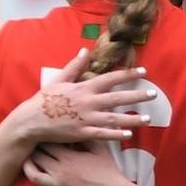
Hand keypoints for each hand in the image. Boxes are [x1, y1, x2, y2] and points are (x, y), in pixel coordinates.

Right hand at [9, 48, 155, 144]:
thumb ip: (75, 66)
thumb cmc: (45, 99)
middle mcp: (88, 103)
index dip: (128, 74)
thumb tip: (85, 51)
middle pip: (117, 98)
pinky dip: (116, 134)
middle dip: (137, 95)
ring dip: (132, 118)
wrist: (31, 121)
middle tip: (153, 94)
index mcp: (84, 88)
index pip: (111, 78)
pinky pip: (103, 134)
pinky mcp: (82, 133)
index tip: (144, 72)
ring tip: (148, 118)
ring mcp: (86, 119)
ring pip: (114, 118)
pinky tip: (129, 134)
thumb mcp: (59, 79)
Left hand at [16, 141, 129, 185]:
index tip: (38, 131)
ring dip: (27, 169)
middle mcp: (59, 170)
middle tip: (29, 144)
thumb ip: (88, 135)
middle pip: (37, 156)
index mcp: (68, 156)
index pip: (47, 142)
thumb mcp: (99, 149)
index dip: (41, 136)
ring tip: (23, 163)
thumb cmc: (109, 170)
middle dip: (32, 149)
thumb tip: (82, 122)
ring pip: (34, 176)